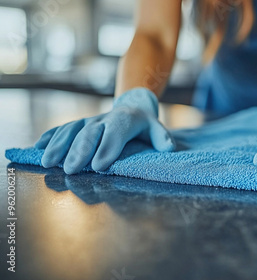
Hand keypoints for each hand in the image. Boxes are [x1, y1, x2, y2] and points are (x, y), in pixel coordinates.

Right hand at [35, 88, 174, 173]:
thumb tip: (168, 148)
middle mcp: (104, 119)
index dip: (107, 149)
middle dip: (80, 151)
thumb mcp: (157, 128)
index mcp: (124, 120)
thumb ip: (162, 137)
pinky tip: (38, 148)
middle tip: (71, 170)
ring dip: (59, 146)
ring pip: (72, 130)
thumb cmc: (144, 124)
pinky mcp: (79, 124)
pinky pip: (62, 128)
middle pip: (90, 134)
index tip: (99, 166)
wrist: (132, 105)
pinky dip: (49, 137)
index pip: (115, 134)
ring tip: (49, 162)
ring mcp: (89, 120)